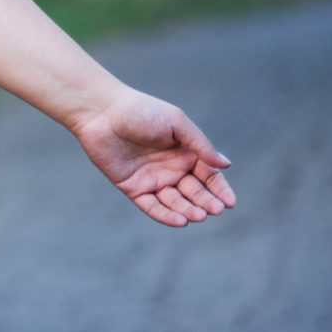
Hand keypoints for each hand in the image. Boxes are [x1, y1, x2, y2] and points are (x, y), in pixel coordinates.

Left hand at [68, 89, 236, 227]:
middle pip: (194, 191)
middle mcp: (171, 168)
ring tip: (198, 216)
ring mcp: (153, 179)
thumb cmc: (140, 110)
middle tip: (215, 210)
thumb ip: (200, 145)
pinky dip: (165, 215)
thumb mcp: (175, 123)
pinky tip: (180, 221)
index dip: (220, 190)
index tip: (229, 203)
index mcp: (185, 153)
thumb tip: (226, 165)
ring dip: (188, 210)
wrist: (102, 112)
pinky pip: (152, 206)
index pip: (209, 176)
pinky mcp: (133, 187)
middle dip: (205, 202)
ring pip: (175, 202)